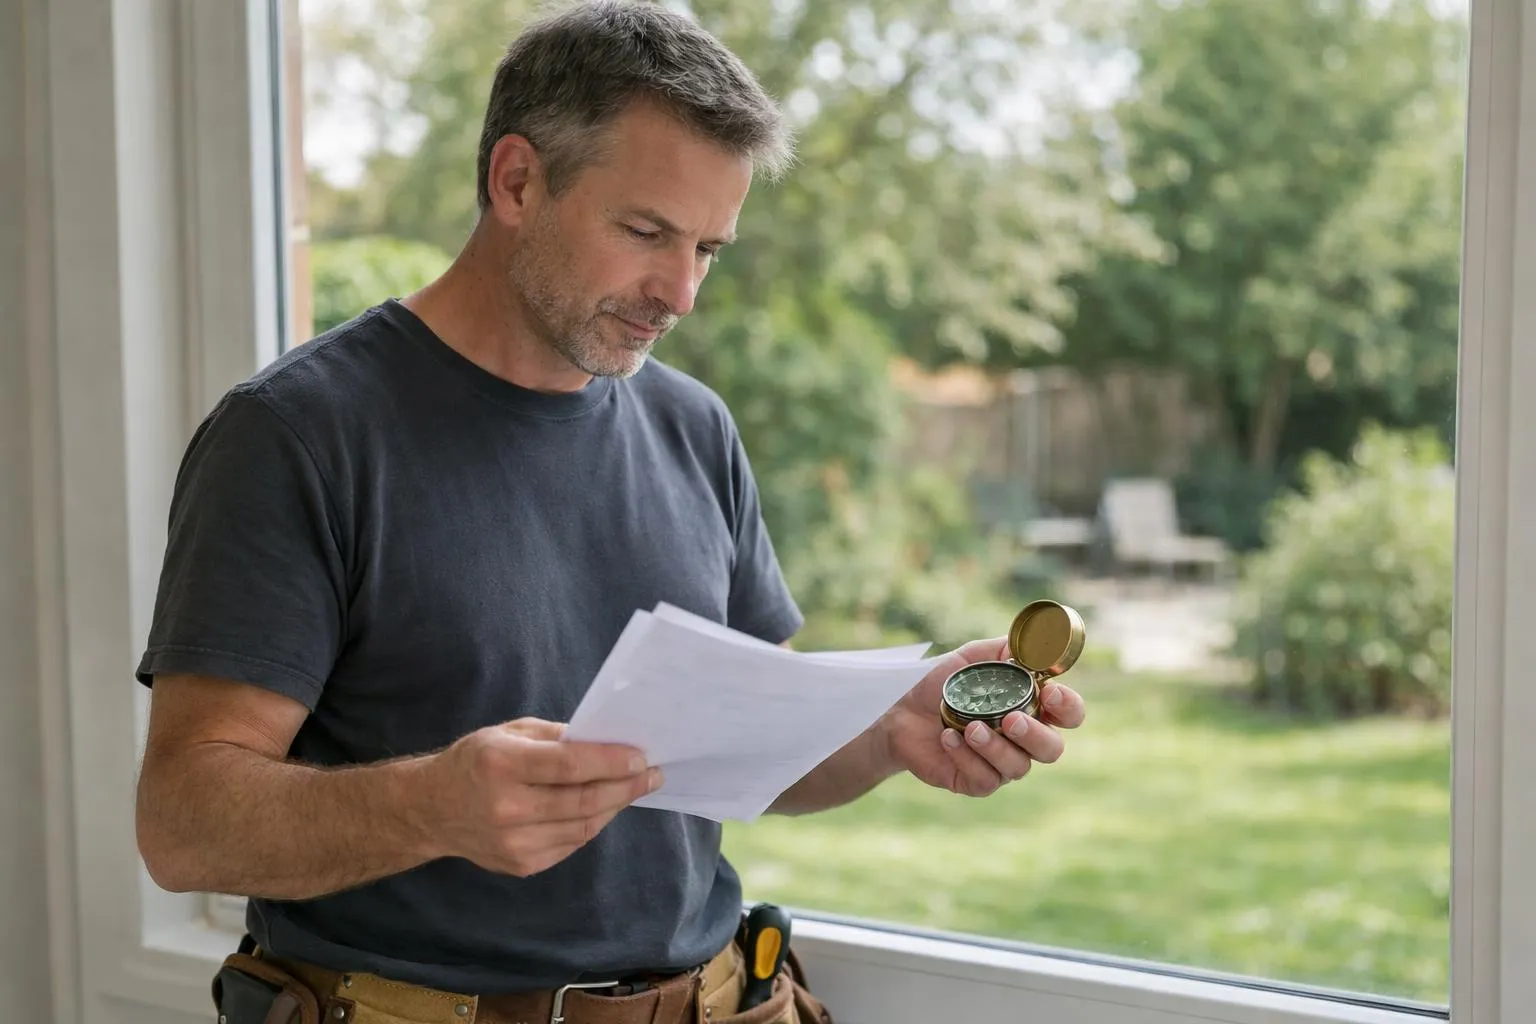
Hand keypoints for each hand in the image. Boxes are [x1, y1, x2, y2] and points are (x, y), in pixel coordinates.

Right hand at [422, 718, 661, 876]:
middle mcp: (506, 808)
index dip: (611, 762)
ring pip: (583, 827)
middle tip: (652, 774)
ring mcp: (513, 843)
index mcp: (502, 765)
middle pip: (583, 801)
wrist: (431, 810)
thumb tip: (605, 741)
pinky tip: (603, 808)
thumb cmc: (475, 761)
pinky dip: (593, 824)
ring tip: (633, 788)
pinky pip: (571, 843)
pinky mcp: (521, 865)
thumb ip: (556, 737)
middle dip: (625, 787)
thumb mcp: (509, 732)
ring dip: (615, 806)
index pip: (570, 765)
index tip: (641, 757)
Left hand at [878, 637, 1085, 797]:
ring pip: (1018, 767)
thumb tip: (1029, 646)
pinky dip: (967, 758)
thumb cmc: (939, 683)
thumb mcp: (972, 658)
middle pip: (1052, 750)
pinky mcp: (975, 782)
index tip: (1050, 692)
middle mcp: (1022, 740)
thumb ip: (1003, 651)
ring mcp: (1001, 764)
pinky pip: (985, 780)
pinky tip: (948, 738)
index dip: (1068, 707)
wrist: (898, 709)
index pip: (1069, 714)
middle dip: (1035, 735)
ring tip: (970, 727)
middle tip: (1010, 719)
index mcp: (1030, 707)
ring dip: (995, 747)